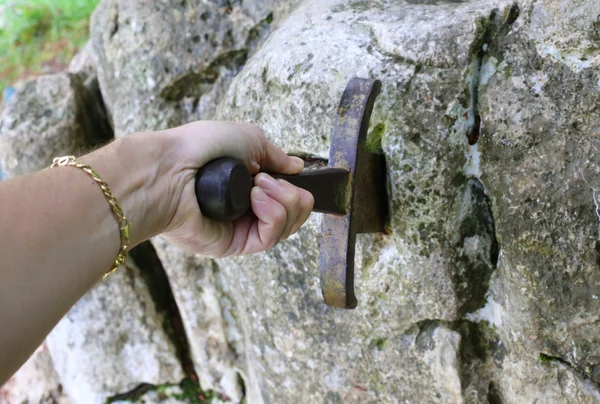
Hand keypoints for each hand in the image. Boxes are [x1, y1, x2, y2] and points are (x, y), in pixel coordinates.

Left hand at [148, 121, 313, 256]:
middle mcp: (247, 211)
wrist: (170, 168)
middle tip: (265, 179)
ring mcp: (241, 229)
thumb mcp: (249, 138)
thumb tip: (298, 167)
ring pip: (286, 228)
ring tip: (257, 185)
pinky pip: (269, 238)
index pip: (289, 199)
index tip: (288, 174)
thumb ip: (276, 155)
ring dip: (283, 202)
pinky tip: (255, 198)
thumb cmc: (200, 148)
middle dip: (293, 195)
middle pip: (294, 216)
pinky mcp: (234, 245)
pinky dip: (273, 215)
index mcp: (249, 187)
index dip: (297, 189)